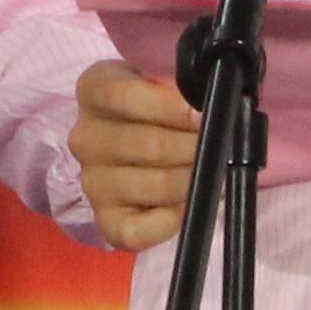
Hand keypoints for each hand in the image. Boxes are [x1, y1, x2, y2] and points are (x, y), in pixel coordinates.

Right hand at [75, 60, 200, 251]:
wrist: (145, 142)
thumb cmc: (161, 105)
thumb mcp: (165, 79)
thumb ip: (179, 83)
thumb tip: (211, 97)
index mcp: (93, 90)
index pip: (126, 96)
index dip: (173, 108)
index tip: (207, 115)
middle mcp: (85, 138)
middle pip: (147, 145)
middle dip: (195, 147)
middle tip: (225, 147)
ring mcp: (93, 182)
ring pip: (154, 185)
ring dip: (193, 181)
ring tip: (216, 172)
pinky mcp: (105, 220)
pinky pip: (138, 230)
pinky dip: (171, 221)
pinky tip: (188, 206)